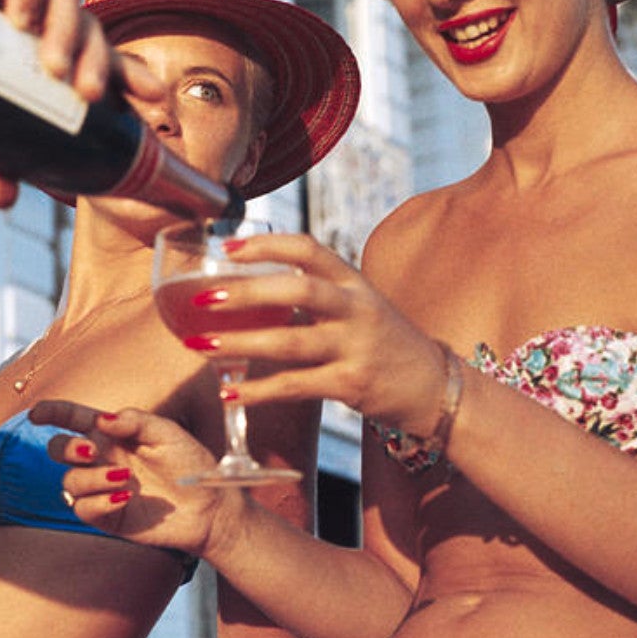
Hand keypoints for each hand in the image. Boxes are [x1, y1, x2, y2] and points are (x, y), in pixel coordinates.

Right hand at [0, 0, 163, 206]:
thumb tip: (7, 201)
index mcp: (49, 44)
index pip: (102, 56)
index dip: (130, 74)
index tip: (153, 100)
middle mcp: (43, 13)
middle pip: (90, 30)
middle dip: (97, 62)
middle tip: (87, 95)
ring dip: (67, 32)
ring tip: (53, 67)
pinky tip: (24, 16)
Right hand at [29, 399, 238, 557]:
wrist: (209, 506)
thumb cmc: (190, 463)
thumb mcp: (167, 432)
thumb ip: (134, 420)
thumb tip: (101, 420)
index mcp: (112, 434)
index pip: (73, 420)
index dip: (52, 413)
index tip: (36, 414)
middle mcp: (101, 460)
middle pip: (59, 450)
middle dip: (67, 448)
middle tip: (92, 451)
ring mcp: (102, 489)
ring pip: (69, 481)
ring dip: (91, 478)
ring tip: (124, 479)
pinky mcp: (107, 517)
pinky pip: (82, 509)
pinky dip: (98, 502)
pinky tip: (124, 498)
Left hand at [185, 233, 446, 435]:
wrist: (436, 387)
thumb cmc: (384, 341)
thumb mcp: (359, 303)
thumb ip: (316, 291)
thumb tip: (250, 283)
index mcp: (353, 281)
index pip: (307, 249)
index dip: (265, 245)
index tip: (226, 248)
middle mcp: (356, 309)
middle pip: (298, 289)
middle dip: (246, 292)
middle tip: (203, 299)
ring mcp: (355, 347)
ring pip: (290, 342)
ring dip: (240, 344)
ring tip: (200, 347)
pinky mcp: (351, 385)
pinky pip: (295, 386)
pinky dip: (258, 391)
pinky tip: (229, 393)